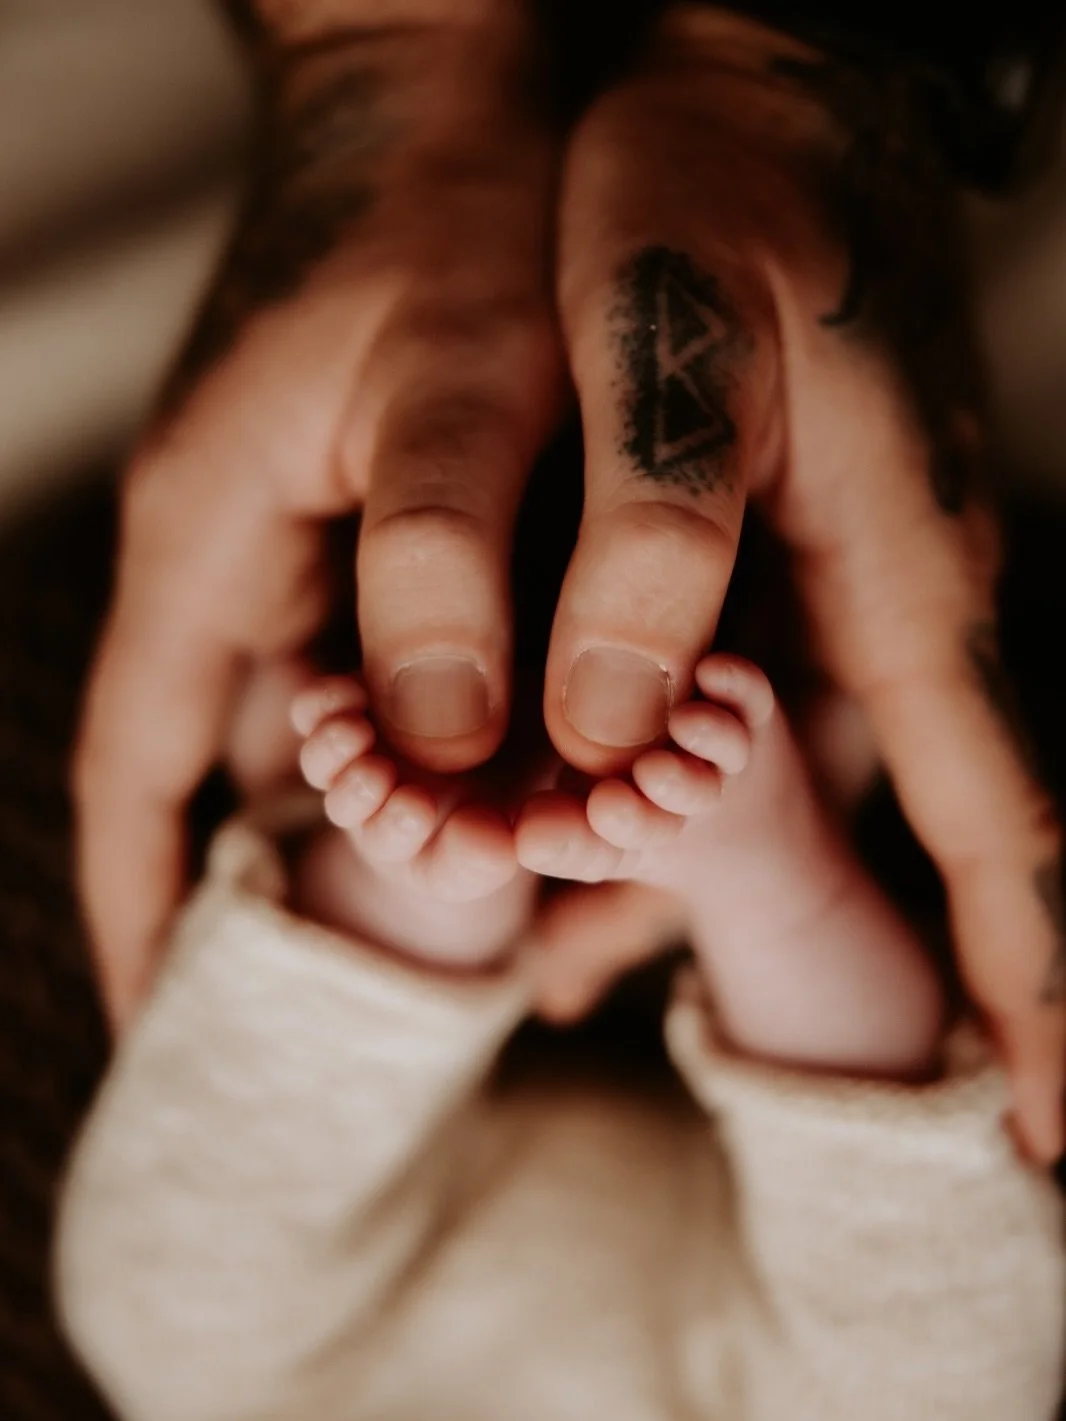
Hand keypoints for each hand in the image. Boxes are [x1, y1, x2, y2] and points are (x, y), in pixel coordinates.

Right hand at [75, 1, 563, 1025]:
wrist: (451, 92)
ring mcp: (287, 538)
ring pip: (307, 727)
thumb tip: (435, 754)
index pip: (137, 774)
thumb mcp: (458, 383)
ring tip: (428, 929)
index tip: (155, 1019)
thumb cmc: (449, 217)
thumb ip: (438, 563)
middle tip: (330, 1008)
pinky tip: (476, 789)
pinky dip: (406, 744)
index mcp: (209, 548)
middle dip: (267, 891)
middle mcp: (229, 559)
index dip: (141, 905)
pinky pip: (362, 666)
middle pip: (225, 774)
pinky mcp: (352, 514)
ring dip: (354, 826)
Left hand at [539, 7, 1063, 1157]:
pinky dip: (675, 773)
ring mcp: (852, 565)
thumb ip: (652, 542)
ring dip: (722, 875)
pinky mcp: (792, 527)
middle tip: (805, 1079)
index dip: (1030, 988)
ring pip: (803, 769)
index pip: (998, 830)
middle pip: (902, 829)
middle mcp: (895, 596)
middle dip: (878, 966)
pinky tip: (582, 811)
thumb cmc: (712, 190)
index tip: (1047, 1126)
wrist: (746, 72)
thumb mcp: (664, 349)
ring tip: (593, 970)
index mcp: (897, 580)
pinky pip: (747, 689)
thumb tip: (604, 727)